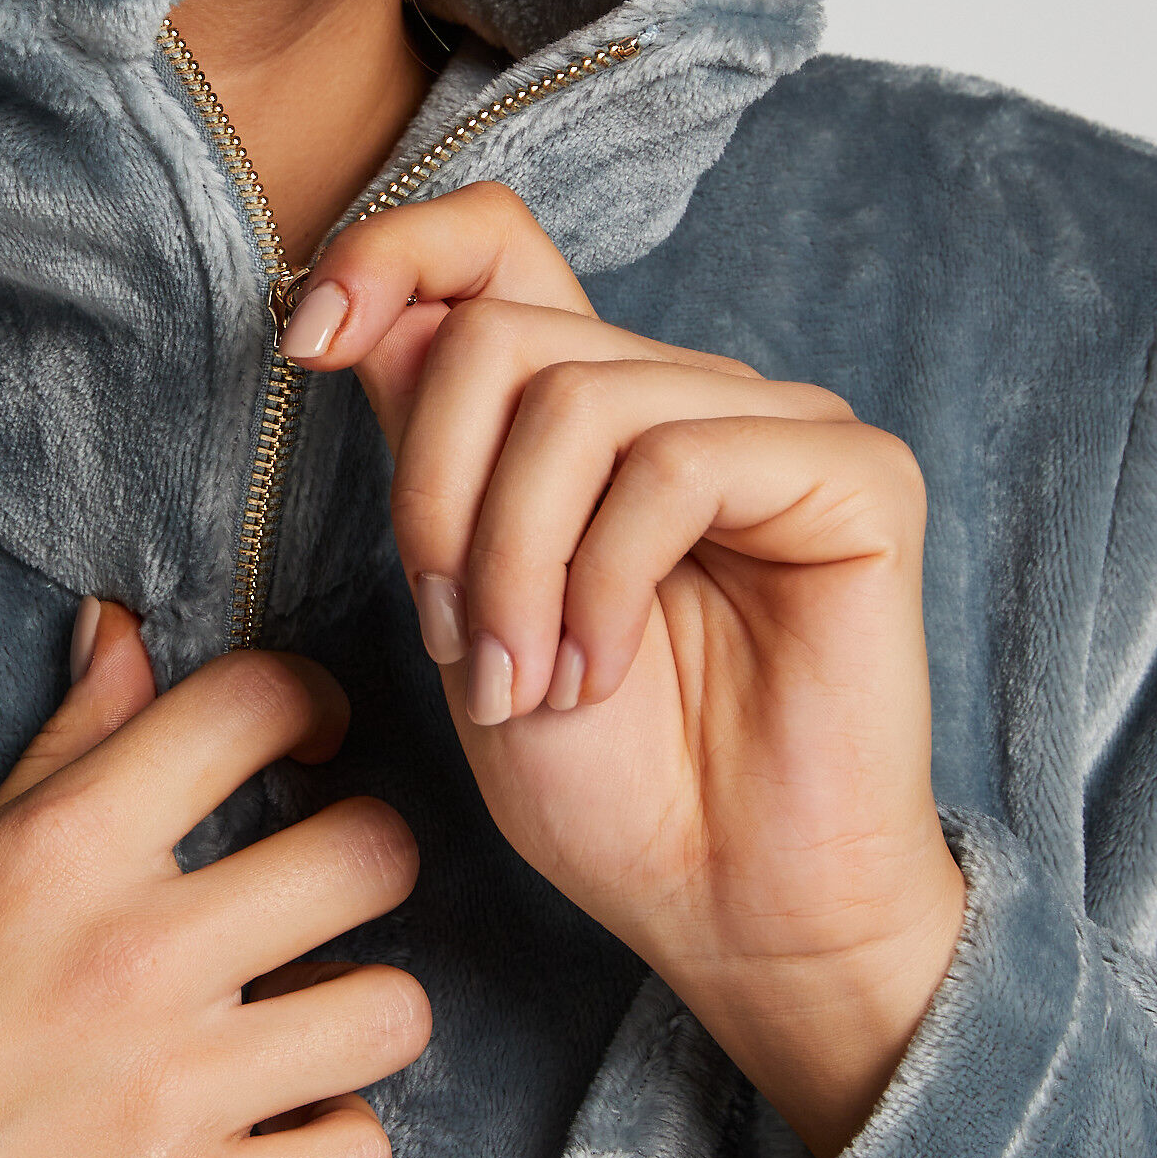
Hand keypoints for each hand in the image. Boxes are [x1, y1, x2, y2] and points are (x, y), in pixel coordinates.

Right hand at [0, 607, 425, 1157]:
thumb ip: (60, 751)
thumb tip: (126, 633)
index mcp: (63, 850)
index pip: (254, 706)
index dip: (310, 701)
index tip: (310, 737)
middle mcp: (134, 957)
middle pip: (371, 855)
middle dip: (363, 855)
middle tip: (324, 885)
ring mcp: (169, 1094)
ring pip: (392, 1011)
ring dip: (359, 1008)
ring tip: (307, 1017)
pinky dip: (335, 1144)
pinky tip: (283, 1126)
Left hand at [284, 183, 964, 1157]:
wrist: (729, 913)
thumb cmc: (608, 787)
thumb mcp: (463, 608)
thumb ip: (430, 459)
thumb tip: (365, 316)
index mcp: (589, 409)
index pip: (492, 243)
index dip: (391, 253)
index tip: (303, 339)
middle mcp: (684, 393)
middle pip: (498, 336)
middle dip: (437, 502)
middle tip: (456, 648)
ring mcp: (776, 426)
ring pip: (574, 403)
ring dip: (513, 563)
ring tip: (527, 682)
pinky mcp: (853, 476)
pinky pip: (675, 464)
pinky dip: (604, 581)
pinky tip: (604, 671)